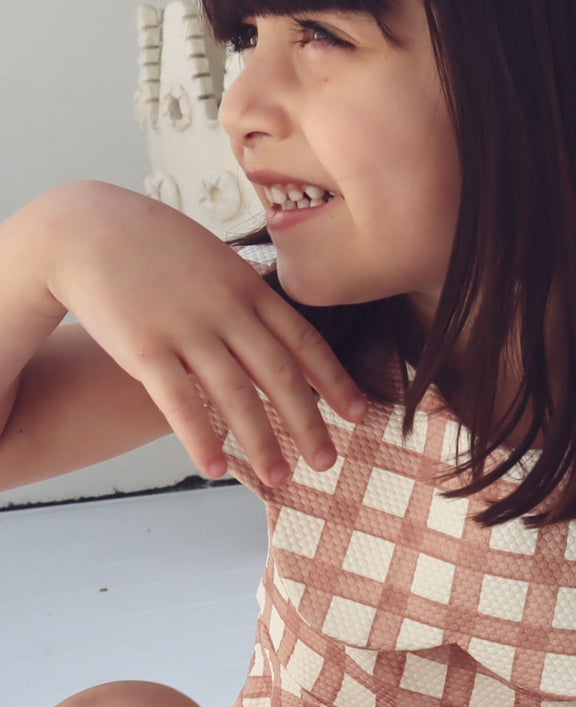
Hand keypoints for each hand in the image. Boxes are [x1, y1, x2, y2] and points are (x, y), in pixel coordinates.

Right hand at [43, 182, 366, 483]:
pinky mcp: (145, 346)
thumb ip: (248, 297)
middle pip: (280, 375)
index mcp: (250, 289)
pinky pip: (180, 403)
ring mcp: (187, 328)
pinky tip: (215, 469)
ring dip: (262, 442)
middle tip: (328, 462)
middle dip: (309, 423)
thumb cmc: (153, 247)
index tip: (360, 414)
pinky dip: (201, 439)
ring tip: (280, 479)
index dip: (335, 381)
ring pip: (236, 395)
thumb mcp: (215, 260)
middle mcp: (227, 310)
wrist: (82, 227)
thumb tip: (280, 331)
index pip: (305, 342)